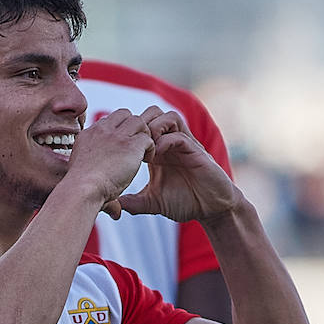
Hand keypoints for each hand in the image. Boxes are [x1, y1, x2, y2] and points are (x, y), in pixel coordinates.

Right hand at [65, 108, 153, 217]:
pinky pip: (148, 137)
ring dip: (144, 135)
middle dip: (133, 128)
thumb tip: (116, 212)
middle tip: (136, 147)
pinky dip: (151, 147)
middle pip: (124, 114)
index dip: (118, 131)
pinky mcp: (130, 145)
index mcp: (87, 136)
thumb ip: (102, 189)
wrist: (81, 191)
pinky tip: (147, 160)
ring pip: (138, 122)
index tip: (121, 148)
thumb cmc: (80, 193)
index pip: (108, 121)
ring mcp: (116, 136)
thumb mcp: (85, 181)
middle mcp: (101, 131)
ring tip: (143, 153)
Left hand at [117, 107, 240, 223]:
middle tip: (129, 144)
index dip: (127, 132)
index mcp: (158, 151)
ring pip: (168, 117)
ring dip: (153, 128)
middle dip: (139, 124)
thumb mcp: (152, 202)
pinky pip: (179, 135)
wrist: (211, 209)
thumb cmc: (184, 202)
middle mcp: (170, 143)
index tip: (115, 148)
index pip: (140, 127)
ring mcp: (184, 145)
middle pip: (153, 114)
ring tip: (143, 148)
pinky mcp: (196, 152)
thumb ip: (133, 202)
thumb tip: (112, 206)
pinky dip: (165, 141)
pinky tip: (155, 157)